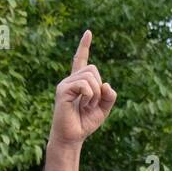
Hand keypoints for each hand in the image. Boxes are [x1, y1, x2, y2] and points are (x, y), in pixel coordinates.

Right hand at [49, 29, 116, 146]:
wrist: (72, 137)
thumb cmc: (85, 124)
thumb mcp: (103, 110)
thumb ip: (109, 96)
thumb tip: (107, 84)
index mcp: (79, 82)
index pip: (81, 60)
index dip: (84, 46)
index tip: (88, 32)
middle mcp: (71, 80)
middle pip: (93, 69)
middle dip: (99, 88)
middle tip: (91, 104)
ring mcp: (65, 83)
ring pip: (91, 76)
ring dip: (95, 94)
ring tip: (86, 106)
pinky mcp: (62, 90)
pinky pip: (84, 85)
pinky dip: (89, 96)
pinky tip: (82, 105)